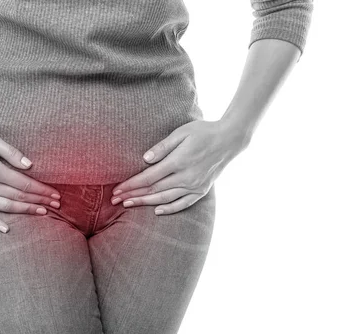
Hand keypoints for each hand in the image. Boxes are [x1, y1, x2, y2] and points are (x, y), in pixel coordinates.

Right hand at [0, 124, 61, 233]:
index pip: (25, 184)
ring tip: (41, 213)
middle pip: (19, 197)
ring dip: (25, 211)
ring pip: (5, 206)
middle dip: (39, 201)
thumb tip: (30, 165)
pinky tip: (6, 229)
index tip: (55, 194)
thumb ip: (11, 152)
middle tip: (56, 205)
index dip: (42, 190)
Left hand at [110, 119, 247, 214]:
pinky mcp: (202, 190)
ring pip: (165, 198)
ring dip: (145, 203)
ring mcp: (195, 185)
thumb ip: (162, 147)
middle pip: (153, 190)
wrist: (230, 140)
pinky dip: (169, 208)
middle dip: (132, 195)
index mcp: (178, 161)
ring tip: (129, 205)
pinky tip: (157, 211)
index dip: (130, 184)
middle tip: (115, 200)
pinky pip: (184, 203)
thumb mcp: (181, 133)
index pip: (148, 177)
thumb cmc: (203, 132)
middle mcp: (186, 177)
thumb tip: (145, 160)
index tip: (117, 189)